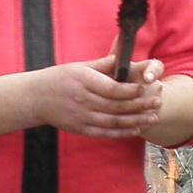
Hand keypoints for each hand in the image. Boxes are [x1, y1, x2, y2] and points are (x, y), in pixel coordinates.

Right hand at [33, 58, 168, 139]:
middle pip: (117, 106)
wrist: (35, 98)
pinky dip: (122, 133)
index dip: (131, 90)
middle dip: (140, 105)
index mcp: (84, 81)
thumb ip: (101, 65)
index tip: (144, 88)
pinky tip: (136, 130)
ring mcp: (81, 117)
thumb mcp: (78, 66)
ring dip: (136, 121)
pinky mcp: (80, 129)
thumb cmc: (58, 79)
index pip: (112, 89)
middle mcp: (83, 100)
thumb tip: (121, 59)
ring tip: (153, 118)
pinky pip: (105, 133)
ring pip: (114, 122)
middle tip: (157, 103)